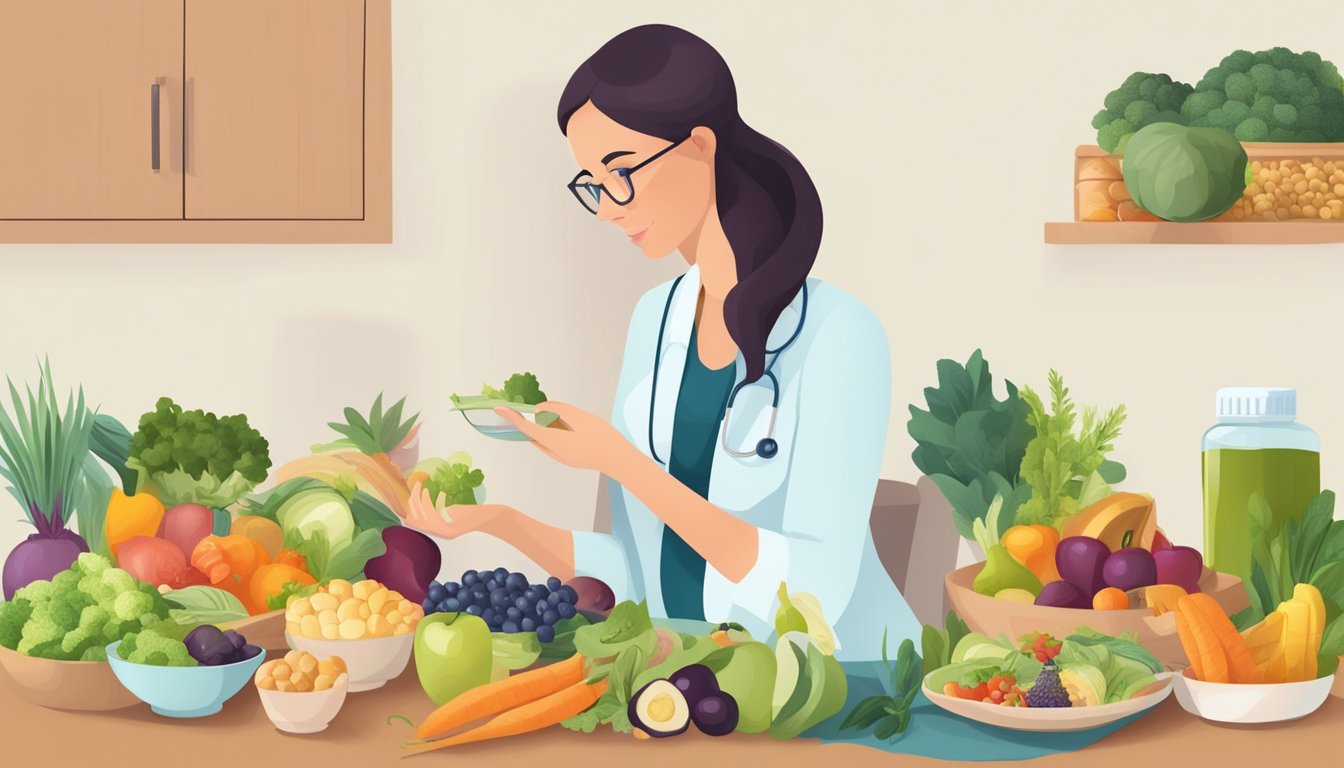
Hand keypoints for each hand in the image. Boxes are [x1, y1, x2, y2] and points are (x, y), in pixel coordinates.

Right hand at [405, 479, 511, 539]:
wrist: (488, 519)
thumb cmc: (471, 512)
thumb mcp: (452, 510)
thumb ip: (438, 508)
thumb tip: (422, 498)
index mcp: (438, 529)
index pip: (414, 522)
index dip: (409, 508)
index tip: (411, 494)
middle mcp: (440, 533)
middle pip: (415, 519)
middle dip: (413, 500)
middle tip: (416, 485)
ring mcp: (445, 533)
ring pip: (422, 517)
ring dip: (420, 500)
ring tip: (423, 487)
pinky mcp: (451, 531)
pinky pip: (435, 517)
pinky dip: (433, 502)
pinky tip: (438, 493)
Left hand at [495, 401, 635, 474]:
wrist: (616, 457)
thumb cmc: (598, 434)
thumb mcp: (576, 415)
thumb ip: (555, 410)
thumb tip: (540, 409)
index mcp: (551, 438)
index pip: (524, 425)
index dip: (510, 416)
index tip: (498, 408)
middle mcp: (551, 450)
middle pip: (533, 432)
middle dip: (531, 420)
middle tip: (534, 408)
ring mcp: (559, 457)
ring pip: (544, 438)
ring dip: (545, 427)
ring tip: (561, 417)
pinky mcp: (567, 459)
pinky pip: (553, 444)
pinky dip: (554, 434)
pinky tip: (568, 428)